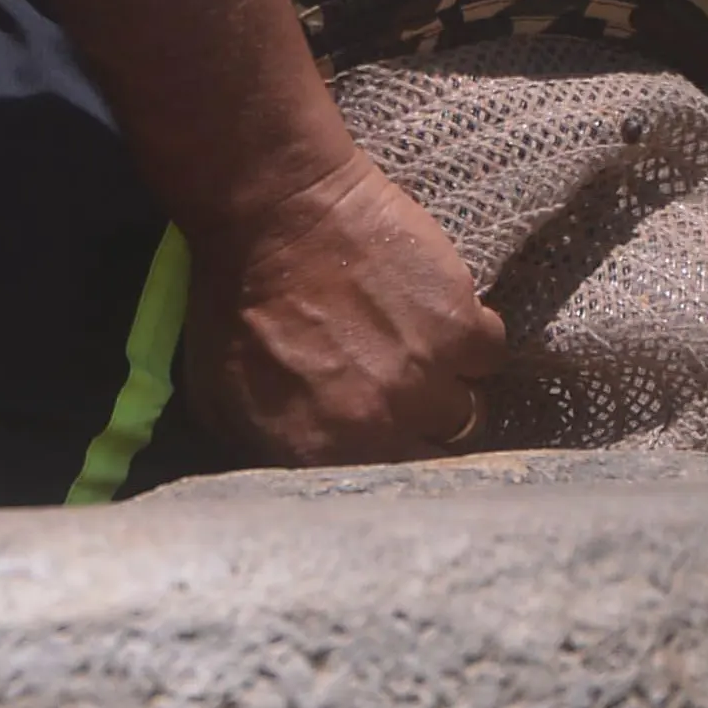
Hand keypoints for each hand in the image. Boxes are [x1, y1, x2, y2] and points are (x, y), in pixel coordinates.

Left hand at [181, 149, 506, 465]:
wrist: (278, 213)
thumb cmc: (236, 301)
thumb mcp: (217, 395)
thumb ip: (260, 449)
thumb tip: (290, 474)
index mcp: (317, 452)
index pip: (376, 495)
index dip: (384, 471)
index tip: (387, 451)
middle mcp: (379, 427)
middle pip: (432, 460)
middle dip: (419, 437)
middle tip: (404, 405)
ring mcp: (426, 380)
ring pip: (465, 413)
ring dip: (446, 390)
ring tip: (419, 358)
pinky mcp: (462, 328)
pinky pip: (490, 355)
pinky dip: (472, 340)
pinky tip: (443, 321)